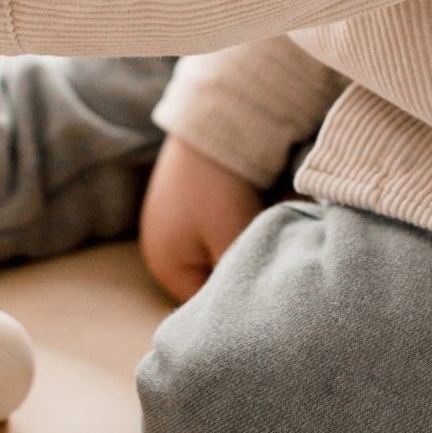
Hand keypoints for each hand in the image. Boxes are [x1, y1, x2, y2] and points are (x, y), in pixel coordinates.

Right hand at [138, 133, 264, 303]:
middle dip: (237, 271)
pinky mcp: (187, 199)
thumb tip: (253, 309)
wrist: (211, 123)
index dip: (236, 302)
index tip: (267, 293)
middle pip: (208, 278)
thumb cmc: (217, 189)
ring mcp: (172, 221)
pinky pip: (212, 227)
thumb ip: (237, 280)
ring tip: (263, 233)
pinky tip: (252, 210)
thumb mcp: (230, 240)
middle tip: (270, 264)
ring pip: (213, 251)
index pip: (205, 307)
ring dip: (237, 245)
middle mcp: (162, 247)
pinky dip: (233, 223)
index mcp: (165, 267)